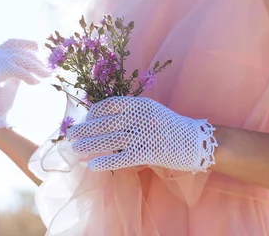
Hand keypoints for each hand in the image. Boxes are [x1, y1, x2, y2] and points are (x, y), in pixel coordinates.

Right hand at [0, 39, 50, 129]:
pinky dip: (27, 75)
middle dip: (35, 59)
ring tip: (47, 76)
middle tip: (48, 71)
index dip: (26, 43)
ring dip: (35, 67)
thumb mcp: (12, 79)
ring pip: (16, 58)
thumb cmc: (1, 101)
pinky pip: (13, 69)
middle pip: (16, 52)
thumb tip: (37, 58)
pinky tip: (36, 83)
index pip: (10, 43)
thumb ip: (19, 66)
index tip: (40, 48)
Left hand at [66, 96, 217, 172]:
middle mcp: (140, 117)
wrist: (198, 142)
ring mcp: (144, 135)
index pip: (109, 104)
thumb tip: (102, 121)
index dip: (94, 112)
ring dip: (89, 144)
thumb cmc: (170, 128)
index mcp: (139, 104)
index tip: (85, 119)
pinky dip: (105, 161)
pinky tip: (92, 165)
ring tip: (76, 149)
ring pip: (110, 140)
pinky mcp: (149, 152)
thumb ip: (131, 115)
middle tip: (70, 134)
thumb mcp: (150, 112)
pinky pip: (122, 157)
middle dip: (85, 128)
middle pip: (105, 122)